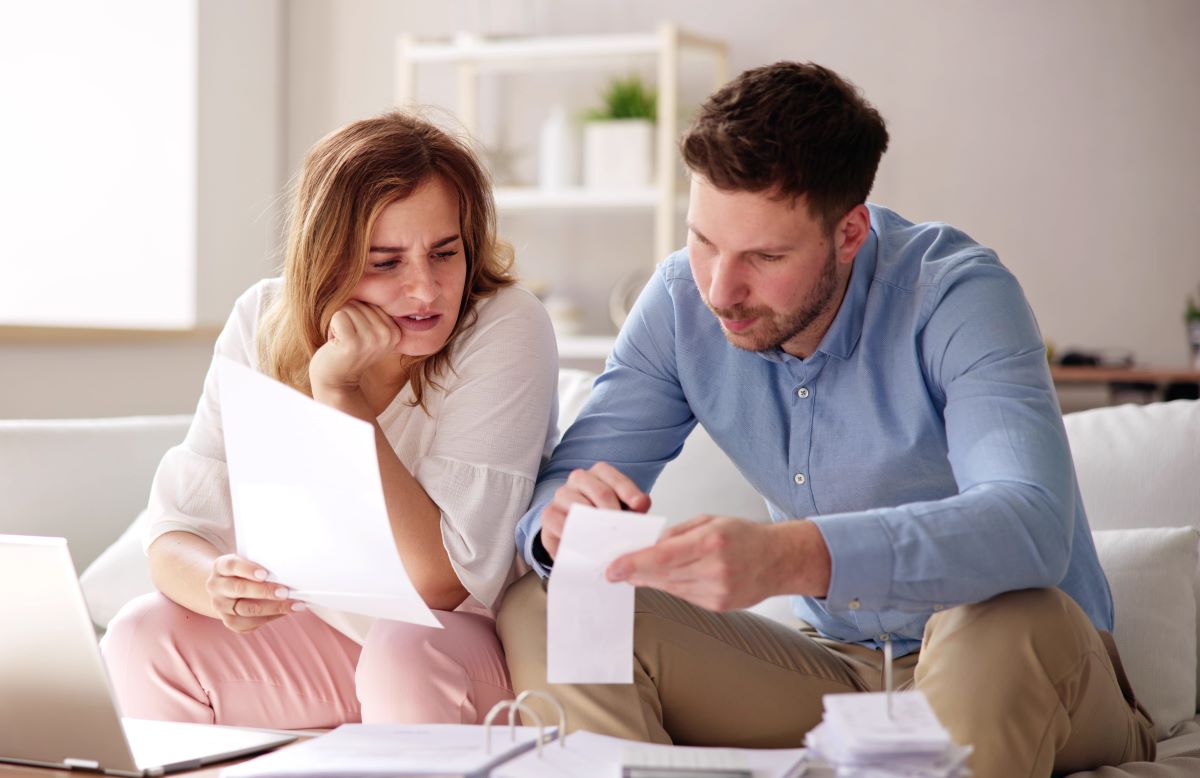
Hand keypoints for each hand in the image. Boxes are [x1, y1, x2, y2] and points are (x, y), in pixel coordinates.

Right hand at [205, 554, 304, 633]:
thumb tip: (290, 569)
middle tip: (285, 592)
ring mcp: (220, 606)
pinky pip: (249, 623)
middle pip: (239, 589)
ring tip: (294, 605)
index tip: (265, 574)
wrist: (226, 588)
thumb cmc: (246, 570)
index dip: (248, 570)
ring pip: (246, 609)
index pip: (232, 566)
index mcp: (221, 567)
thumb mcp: (248, 561)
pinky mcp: (229, 621)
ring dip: (273, 608)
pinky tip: (286, 612)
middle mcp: (216, 586)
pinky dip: (270, 617)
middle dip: (264, 591)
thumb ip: (262, 563)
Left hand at [309, 301, 402, 394]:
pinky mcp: (353, 343)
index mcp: (395, 331)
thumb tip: (366, 277)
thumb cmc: (348, 350)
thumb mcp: (368, 330)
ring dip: (338, 324)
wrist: (336, 380)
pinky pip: (338, 315)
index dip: (359, 316)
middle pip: (360, 303)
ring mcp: (371, 340)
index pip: (372, 302)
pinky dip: (331, 328)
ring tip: (342, 342)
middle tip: (348, 341)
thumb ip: (374, 312)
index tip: (359, 337)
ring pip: (348, 307)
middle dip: (348, 319)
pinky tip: (336, 344)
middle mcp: (388, 336)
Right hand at [540, 462, 650, 557]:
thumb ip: (635, 506)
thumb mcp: (623, 511)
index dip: (629, 492)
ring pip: (578, 504)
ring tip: (604, 539)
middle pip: (600, 491)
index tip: (640, 506)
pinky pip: (557, 519)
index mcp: (599, 474)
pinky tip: (581, 541)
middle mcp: (579, 479)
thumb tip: (641, 505)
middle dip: (613, 511)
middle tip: (621, 529)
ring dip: (593, 523)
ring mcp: (562, 495)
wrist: (579, 539)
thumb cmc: (602, 520)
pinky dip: (570, 531)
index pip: (615, 477)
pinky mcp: (548, 514)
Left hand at [604, 516, 830, 610]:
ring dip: (649, 581)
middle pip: (663, 575)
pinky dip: (670, 587)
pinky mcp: (718, 606)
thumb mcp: (709, 521)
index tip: (612, 568)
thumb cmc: (744, 535)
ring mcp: (718, 591)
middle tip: (615, 570)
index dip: (633, 564)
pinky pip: (684, 596)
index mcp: (711, 542)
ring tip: (634, 573)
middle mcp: (715, 570)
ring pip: (670, 588)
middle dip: (635, 573)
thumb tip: (647, 546)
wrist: (779, 560)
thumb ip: (677, 534)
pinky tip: (662, 579)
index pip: (663, 557)